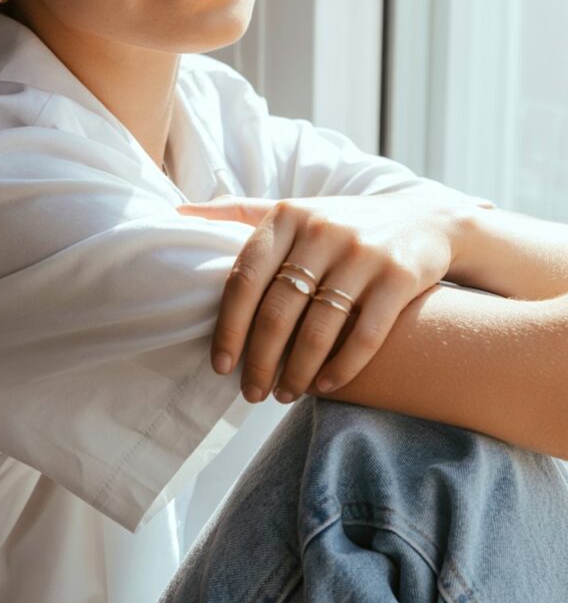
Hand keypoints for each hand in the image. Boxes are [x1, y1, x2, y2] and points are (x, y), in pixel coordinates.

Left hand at [176, 192, 463, 402]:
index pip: (245, 278)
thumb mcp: (293, 209)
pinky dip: (341, 368)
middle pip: (278, 310)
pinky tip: (325, 386)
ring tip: (284, 393)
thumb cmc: (342, 223)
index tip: (220, 366)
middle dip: (260, 360)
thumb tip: (176, 211)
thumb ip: (238, 211)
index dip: (229, 327)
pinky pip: (364, 335)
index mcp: (287, 215)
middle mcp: (322, 230)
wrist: (425, 221)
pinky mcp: (398, 277)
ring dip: (297, 371)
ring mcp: (362, 253)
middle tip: (251, 393)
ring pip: (318, 328)